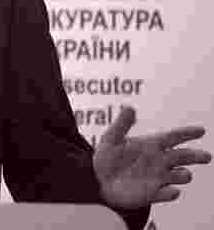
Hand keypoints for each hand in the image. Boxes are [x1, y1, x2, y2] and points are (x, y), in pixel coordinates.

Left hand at [93, 106, 210, 208]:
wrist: (99, 181)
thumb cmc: (107, 157)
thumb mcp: (111, 138)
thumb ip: (121, 124)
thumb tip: (130, 107)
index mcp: (152, 144)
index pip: (173, 136)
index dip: (187, 133)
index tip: (201, 130)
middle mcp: (160, 160)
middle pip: (184, 156)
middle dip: (195, 156)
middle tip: (206, 156)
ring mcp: (159, 178)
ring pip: (180, 176)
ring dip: (183, 175)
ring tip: (183, 174)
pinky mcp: (153, 194)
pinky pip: (166, 194)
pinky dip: (170, 193)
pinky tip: (172, 191)